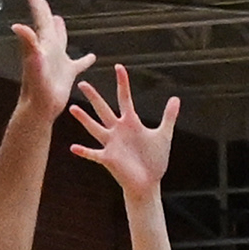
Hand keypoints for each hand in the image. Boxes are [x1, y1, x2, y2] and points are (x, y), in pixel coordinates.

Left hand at [12, 0, 95, 119]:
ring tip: (60, 19)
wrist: (40, 108)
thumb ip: (28, 43)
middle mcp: (49, 48)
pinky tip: (92, 57)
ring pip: (60, 40)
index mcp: (43, 42)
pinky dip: (85, 60)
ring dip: (60, 30)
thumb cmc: (36, 86)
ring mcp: (58, 61)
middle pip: (46, 24)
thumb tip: (17, 26)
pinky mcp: (67, 74)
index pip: (39, 16)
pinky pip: (78, 64)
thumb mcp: (34, 62)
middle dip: (43, 10)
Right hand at [69, 66, 181, 201]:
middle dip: (94, 97)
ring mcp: (112, 144)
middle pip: (103, 109)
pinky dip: (84, 151)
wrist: (148, 183)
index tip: (118, 67)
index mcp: (131, 123)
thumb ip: (168, 117)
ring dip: (84, 119)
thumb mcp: (164, 135)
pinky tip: (73, 147)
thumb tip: (176, 98)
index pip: (125, 98)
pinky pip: (94, 154)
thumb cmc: (154, 160)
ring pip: (95, 128)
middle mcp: (118, 131)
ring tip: (72, 108)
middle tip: (82, 83)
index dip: (122, 83)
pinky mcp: (109, 159)